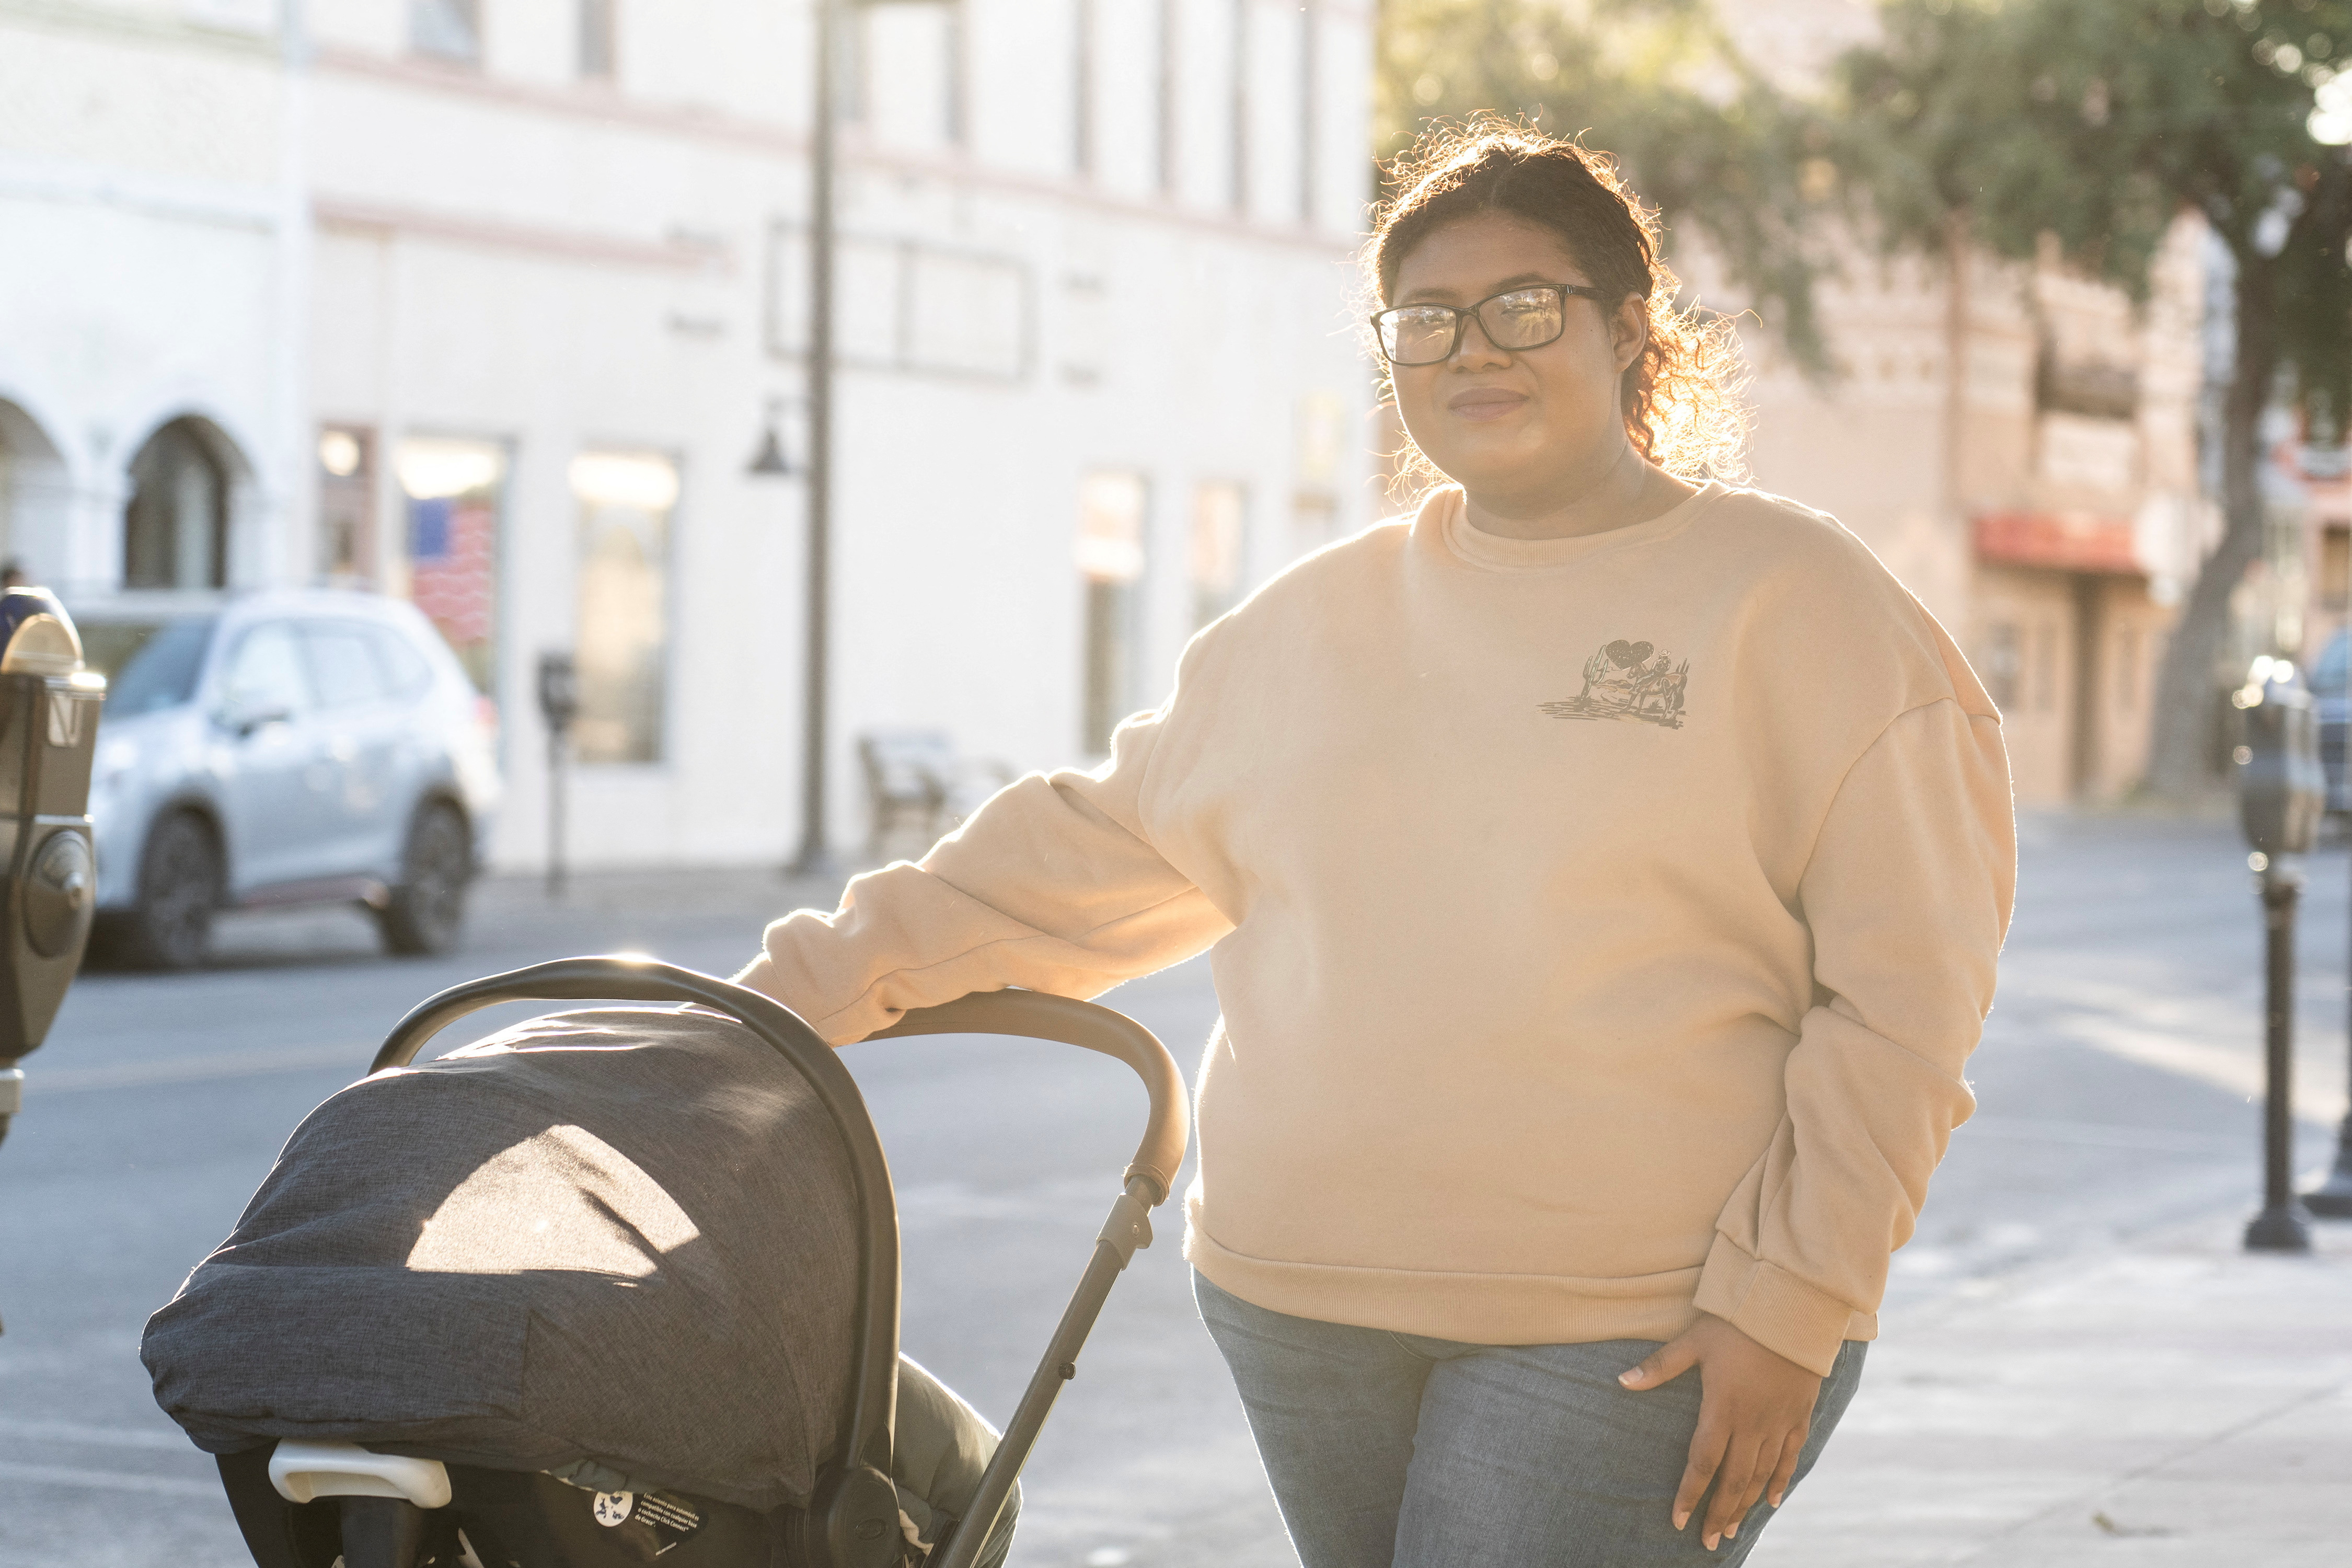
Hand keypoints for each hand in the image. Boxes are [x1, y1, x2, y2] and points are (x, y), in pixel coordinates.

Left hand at [1617, 1314, 1821, 1551]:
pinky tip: (1770, 1502)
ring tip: (1732, 1530)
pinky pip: (1790, 1457)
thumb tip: (1621, 1382)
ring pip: (1761, 1475)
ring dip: (1745, 1505)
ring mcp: (1778, 1422)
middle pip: (1733, 1480)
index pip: (1702, 1463)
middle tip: (1708, 1542)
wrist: (1793, 1307)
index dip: (1689, 1494)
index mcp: (1722, 1408)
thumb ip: (1659, 1367)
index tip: (1677, 1520)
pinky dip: (1780, 1482)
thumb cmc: (1737, 1321)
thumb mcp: (1693, 1340)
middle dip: (1719, 1513)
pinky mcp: (1799, 1415)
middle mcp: (1752, 1423)